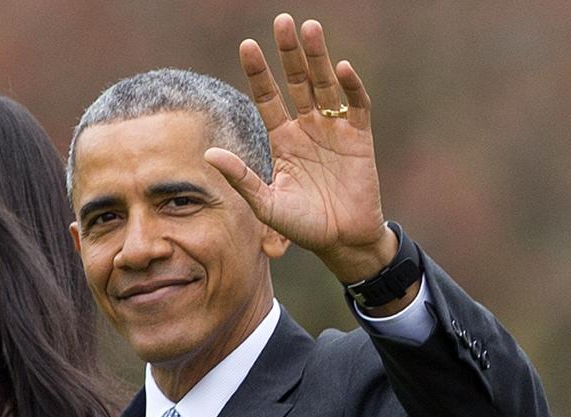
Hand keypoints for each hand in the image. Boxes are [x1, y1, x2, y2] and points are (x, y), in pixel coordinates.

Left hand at [205, 13, 396, 282]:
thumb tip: (210, 154)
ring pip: (325, 85)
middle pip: (297, 82)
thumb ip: (242, 178)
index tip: (247, 45)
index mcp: (283, 140)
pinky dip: (351, 88)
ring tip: (309, 28)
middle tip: (282, 21)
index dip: (259, 73)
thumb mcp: (266, 203)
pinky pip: (356, 106)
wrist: (341, 240)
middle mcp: (308, 128)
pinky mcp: (360, 138)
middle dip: (289, 53)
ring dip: (318, 58)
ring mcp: (335, 131)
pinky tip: (341, 69)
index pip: (268, 98)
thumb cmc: (302, 225)